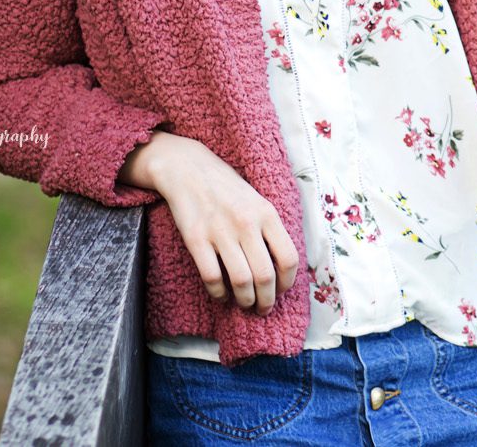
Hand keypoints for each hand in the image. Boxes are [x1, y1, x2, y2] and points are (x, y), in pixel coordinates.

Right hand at [126, 132, 299, 315]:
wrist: (188, 168)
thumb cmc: (227, 187)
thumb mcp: (257, 200)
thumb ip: (269, 228)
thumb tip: (281, 265)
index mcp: (267, 213)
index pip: (288, 257)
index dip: (288, 282)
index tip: (282, 290)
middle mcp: (246, 224)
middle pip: (265, 276)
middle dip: (267, 300)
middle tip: (263, 308)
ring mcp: (220, 232)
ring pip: (241, 281)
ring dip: (245, 301)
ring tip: (245, 304)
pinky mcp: (196, 239)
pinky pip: (212, 278)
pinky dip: (219, 293)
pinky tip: (222, 295)